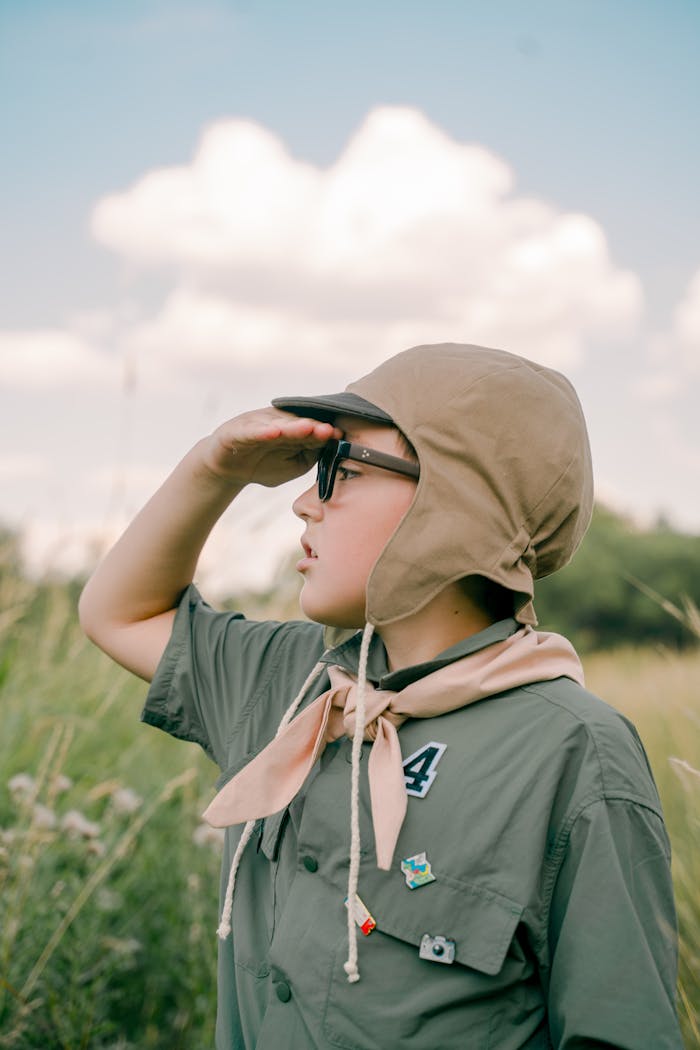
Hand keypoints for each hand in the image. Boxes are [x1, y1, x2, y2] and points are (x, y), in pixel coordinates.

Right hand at [199, 407, 341, 488]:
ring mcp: (257, 426)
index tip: (339, 436)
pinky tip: (274, 433)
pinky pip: (252, 432)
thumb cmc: (263, 465)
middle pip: (298, 424)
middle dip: (314, 427)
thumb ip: (310, 457)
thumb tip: (330, 449)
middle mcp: (277, 423)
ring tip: (308, 428)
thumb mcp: (293, 466)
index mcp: (292, 431)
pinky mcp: (237, 432)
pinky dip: (262, 432)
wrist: (226, 468)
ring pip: (278, 425)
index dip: (324, 433)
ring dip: (293, 427)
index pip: (311, 430)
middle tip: (329, 430)